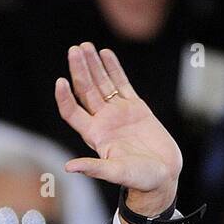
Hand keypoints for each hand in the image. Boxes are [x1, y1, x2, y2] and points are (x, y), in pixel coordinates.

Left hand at [54, 44, 181, 218]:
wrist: (162, 174)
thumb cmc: (139, 178)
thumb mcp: (115, 172)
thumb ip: (93, 168)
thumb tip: (69, 167)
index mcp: (95, 136)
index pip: (73, 112)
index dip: (65, 97)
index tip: (60, 81)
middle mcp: (103, 122)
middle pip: (86, 92)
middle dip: (79, 71)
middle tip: (74, 50)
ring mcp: (118, 113)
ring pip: (102, 84)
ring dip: (93, 65)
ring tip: (85, 46)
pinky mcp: (136, 108)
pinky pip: (122, 84)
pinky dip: (114, 68)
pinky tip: (105, 54)